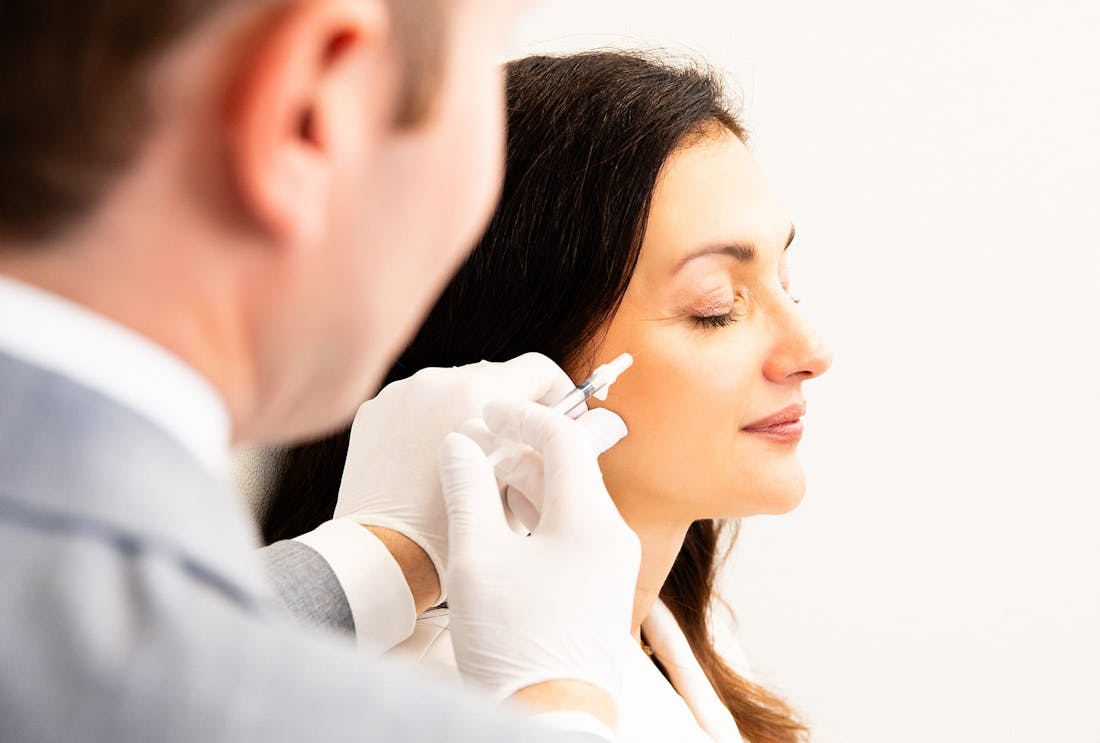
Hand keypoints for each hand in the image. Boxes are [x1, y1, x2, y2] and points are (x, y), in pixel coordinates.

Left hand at [333, 354, 579, 603]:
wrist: (377, 557)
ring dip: (470, 416)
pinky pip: (418, 405)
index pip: (539, 369)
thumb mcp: (520, 494)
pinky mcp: (375, 410)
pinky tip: (430, 466)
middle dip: (513, 411)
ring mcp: (402, 392)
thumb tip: (600, 427)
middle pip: (497, 379)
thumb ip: (557, 453)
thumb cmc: (450, 534)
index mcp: (478, 394)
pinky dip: (431, 425)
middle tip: (520, 454)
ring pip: (455, 390)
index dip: (562, 393)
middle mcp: (438, 380)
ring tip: (472, 467)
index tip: (564, 419)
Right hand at [439, 400, 640, 715]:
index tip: (486, 413)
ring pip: (571, 502)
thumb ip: (467, 490)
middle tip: (478, 451)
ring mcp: (611, 564)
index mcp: (590, 519)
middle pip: (570, 469)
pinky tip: (504, 530)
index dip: (522, 416)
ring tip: (483, 488)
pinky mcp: (600, 589)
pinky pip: (574, 533)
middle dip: (522, 453)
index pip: (564, 438)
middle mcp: (612, 535)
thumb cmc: (513, 641)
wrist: (550, 718)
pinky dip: (539, 518)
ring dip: (528, 487)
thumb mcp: (477, 558)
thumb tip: (460, 444)